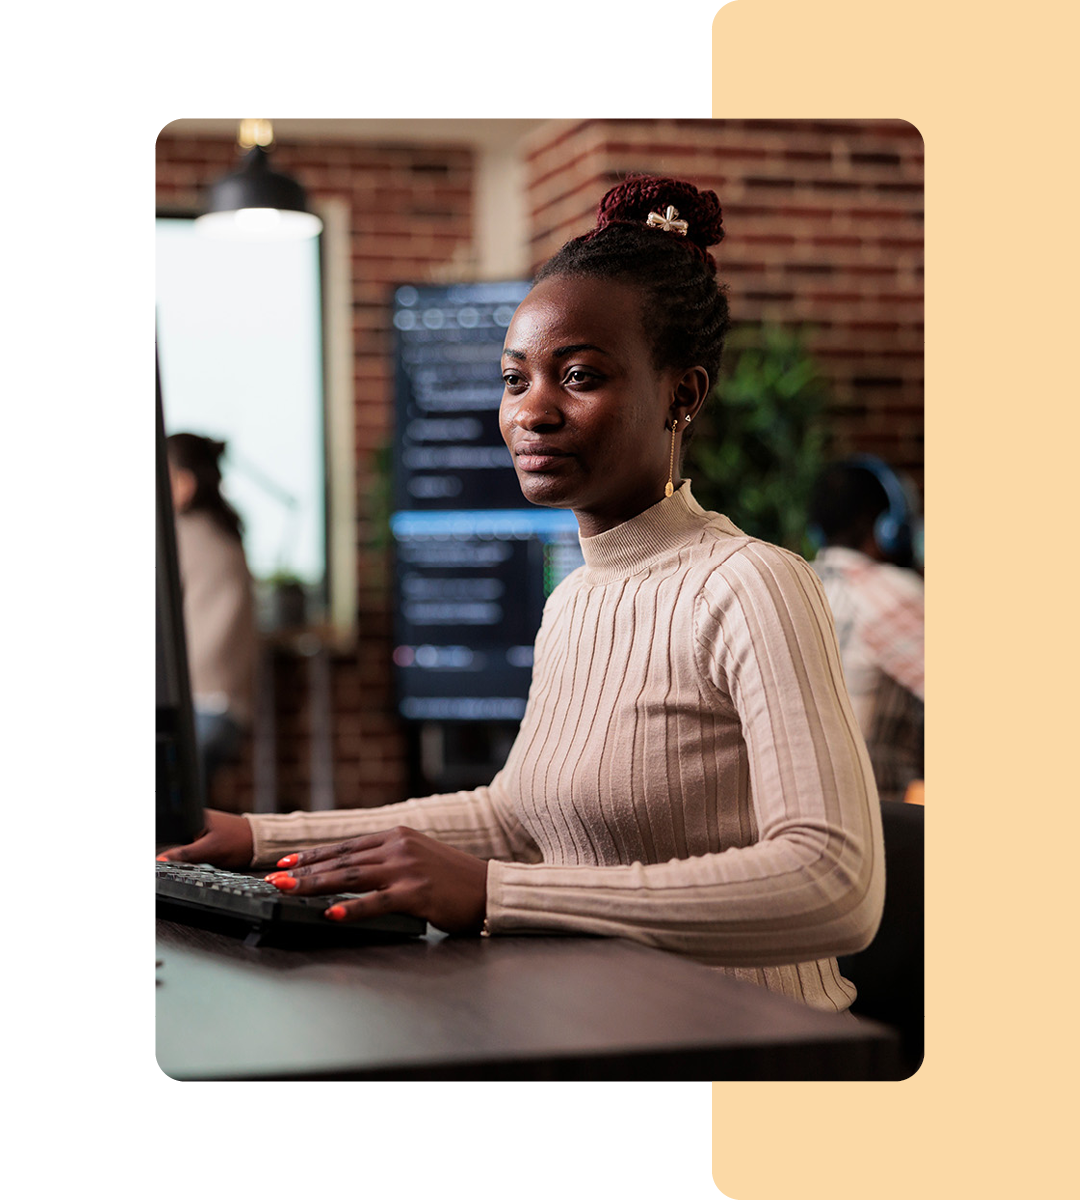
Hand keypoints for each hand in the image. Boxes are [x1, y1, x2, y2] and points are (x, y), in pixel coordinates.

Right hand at [155, 809, 253, 869]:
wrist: (260, 844)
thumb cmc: (239, 842)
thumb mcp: (209, 851)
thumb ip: (184, 855)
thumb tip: (162, 860)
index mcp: (195, 817)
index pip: (173, 834)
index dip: (173, 851)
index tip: (184, 859)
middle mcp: (197, 819)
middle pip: (178, 842)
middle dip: (184, 854)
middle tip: (203, 856)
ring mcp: (202, 828)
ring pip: (187, 848)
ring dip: (192, 856)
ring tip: (209, 854)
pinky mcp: (207, 837)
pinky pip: (195, 850)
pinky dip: (199, 856)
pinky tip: (210, 855)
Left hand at [265, 826, 487, 934]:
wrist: (487, 888)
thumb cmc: (452, 878)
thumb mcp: (417, 856)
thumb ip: (387, 858)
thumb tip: (351, 867)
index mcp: (396, 835)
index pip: (345, 845)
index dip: (313, 854)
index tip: (287, 862)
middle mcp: (398, 847)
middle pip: (342, 859)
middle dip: (305, 871)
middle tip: (276, 879)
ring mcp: (407, 869)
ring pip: (351, 877)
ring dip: (316, 884)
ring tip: (290, 891)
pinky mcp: (416, 893)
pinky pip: (376, 902)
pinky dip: (350, 908)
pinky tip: (330, 913)